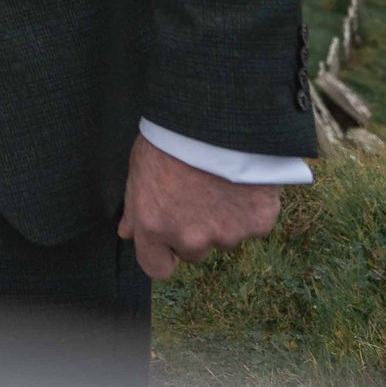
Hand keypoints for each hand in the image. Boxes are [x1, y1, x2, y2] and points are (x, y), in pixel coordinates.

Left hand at [117, 131, 280, 278]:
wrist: (217, 118)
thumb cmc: (171, 137)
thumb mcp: (139, 169)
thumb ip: (134, 208)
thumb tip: (127, 233)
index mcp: (154, 227)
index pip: (156, 267)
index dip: (163, 255)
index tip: (168, 241)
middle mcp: (190, 239)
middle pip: (194, 252)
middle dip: (196, 232)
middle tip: (198, 195)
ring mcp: (227, 234)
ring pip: (225, 237)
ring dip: (224, 219)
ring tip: (221, 182)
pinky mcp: (258, 224)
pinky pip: (254, 224)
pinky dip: (250, 208)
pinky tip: (244, 181)